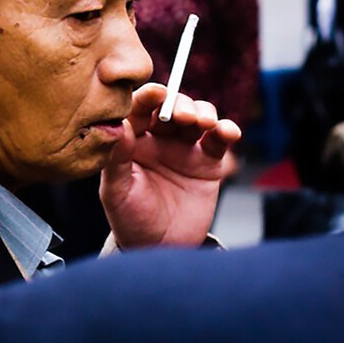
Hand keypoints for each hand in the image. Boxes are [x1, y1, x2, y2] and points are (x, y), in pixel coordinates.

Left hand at [100, 83, 241, 249]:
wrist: (160, 249)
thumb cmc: (131, 219)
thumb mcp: (117, 192)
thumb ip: (117, 159)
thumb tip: (119, 125)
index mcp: (132, 140)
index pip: (139, 109)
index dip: (148, 97)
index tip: (156, 92)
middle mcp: (159, 139)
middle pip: (171, 107)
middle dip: (179, 104)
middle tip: (182, 115)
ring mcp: (185, 148)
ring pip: (197, 116)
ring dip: (202, 112)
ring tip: (202, 123)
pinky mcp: (209, 162)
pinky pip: (219, 140)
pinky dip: (226, 130)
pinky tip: (227, 131)